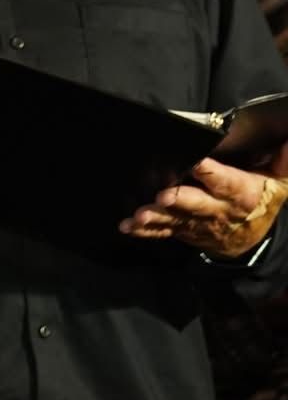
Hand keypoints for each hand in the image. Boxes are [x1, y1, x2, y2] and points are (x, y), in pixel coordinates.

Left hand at [120, 158, 287, 258]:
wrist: (252, 238)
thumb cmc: (262, 199)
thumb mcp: (280, 182)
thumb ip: (284, 160)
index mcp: (239, 194)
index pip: (226, 182)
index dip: (211, 173)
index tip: (197, 163)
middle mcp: (216, 209)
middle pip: (196, 204)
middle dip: (180, 200)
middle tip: (164, 196)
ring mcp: (196, 222)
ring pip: (174, 219)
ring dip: (156, 217)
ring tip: (140, 215)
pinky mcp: (182, 230)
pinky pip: (162, 232)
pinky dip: (144, 231)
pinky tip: (127, 226)